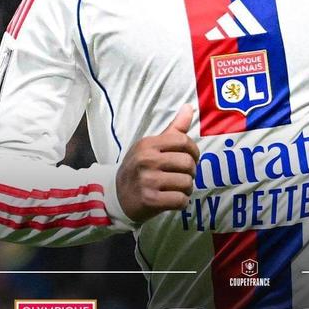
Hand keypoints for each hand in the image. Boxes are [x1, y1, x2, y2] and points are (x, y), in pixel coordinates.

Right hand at [116, 105, 199, 223]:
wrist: (115, 196)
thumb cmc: (139, 168)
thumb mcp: (150, 146)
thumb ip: (173, 129)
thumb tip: (190, 107)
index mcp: (148, 144)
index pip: (183, 141)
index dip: (193, 151)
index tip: (190, 158)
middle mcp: (146, 160)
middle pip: (187, 163)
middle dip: (191, 172)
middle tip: (184, 176)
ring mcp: (147, 181)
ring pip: (186, 183)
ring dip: (187, 188)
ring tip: (178, 188)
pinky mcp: (150, 200)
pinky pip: (180, 200)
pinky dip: (182, 202)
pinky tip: (174, 199)